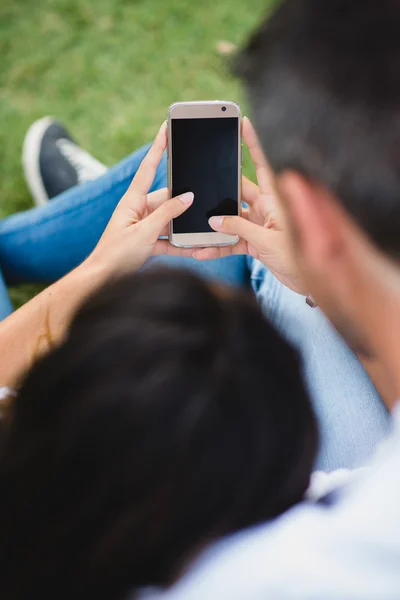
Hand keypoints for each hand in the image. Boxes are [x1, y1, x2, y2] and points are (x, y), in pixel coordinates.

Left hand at [87, 123, 194, 278]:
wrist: (103, 281)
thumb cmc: (116, 255)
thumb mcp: (145, 232)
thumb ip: (168, 214)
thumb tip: (188, 197)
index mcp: (132, 201)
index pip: (147, 169)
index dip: (158, 148)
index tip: (166, 129)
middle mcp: (138, 211)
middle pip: (166, 200)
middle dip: (183, 203)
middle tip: (201, 198)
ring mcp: (143, 227)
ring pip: (170, 221)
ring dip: (183, 227)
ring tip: (199, 229)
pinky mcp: (148, 243)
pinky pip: (168, 240)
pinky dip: (180, 245)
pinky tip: (194, 248)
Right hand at [193, 117, 301, 292]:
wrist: (308, 284)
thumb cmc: (299, 258)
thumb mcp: (268, 242)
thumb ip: (240, 229)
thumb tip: (214, 221)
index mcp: (277, 199)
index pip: (265, 165)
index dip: (254, 144)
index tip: (243, 123)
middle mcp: (268, 208)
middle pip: (239, 192)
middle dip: (220, 191)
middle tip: (201, 184)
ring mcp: (261, 225)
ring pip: (232, 219)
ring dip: (215, 227)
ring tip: (195, 229)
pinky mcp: (255, 243)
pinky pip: (233, 241)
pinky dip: (218, 247)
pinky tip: (202, 251)